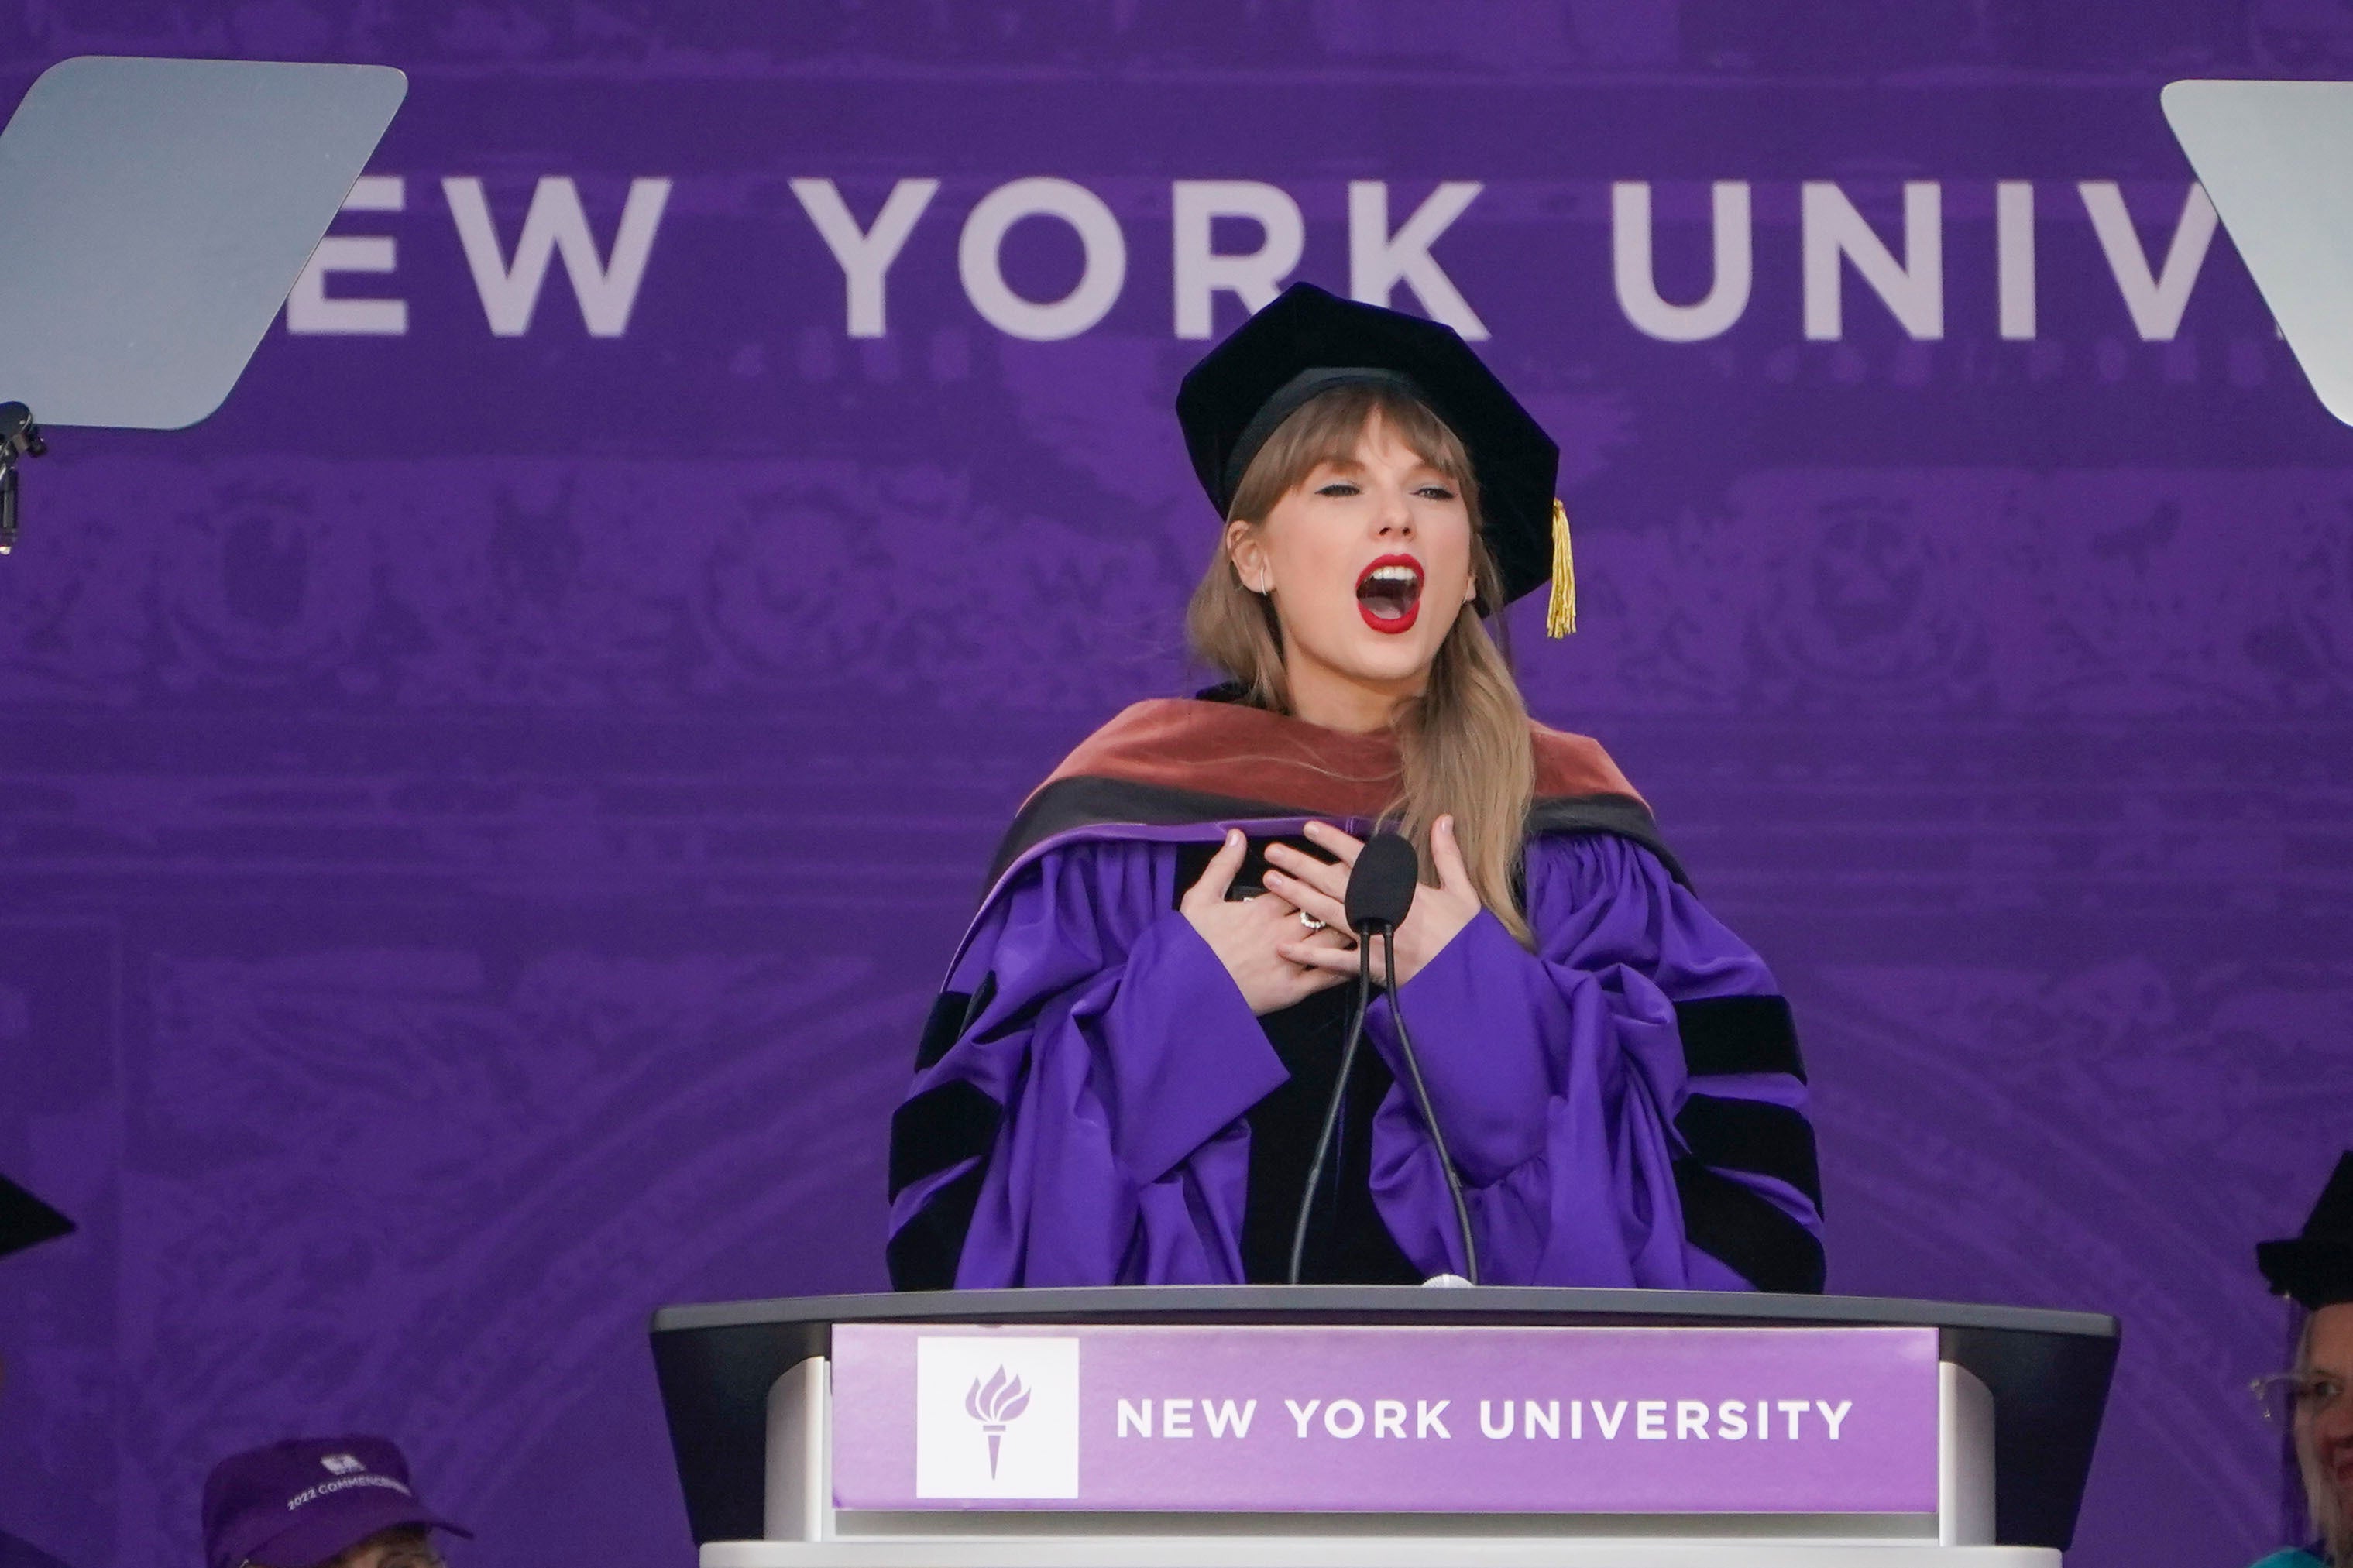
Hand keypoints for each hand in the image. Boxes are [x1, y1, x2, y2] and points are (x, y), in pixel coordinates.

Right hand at [1181, 830, 1355, 1015]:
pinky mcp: (1292, 990)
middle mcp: (1281, 932)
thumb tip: (1236, 836)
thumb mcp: (1198, 899)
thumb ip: (1221, 866)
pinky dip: (1347, 964)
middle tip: (1370, 881)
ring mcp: (1289, 961)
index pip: (1302, 882)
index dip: (1324, 871)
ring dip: (1354, 923)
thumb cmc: (1190, 947)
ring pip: (1332, 937)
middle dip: (1349, 893)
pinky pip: (1327, 976)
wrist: (1182, 991)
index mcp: (1261, 908)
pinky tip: (1364, 956)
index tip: (1343, 861)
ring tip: (1375, 912)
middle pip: (1324, 906)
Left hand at [1262, 816, 1483, 989]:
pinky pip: (1334, 961)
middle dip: (1302, 865)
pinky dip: (1309, 954)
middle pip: (1334, 883)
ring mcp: (1374, 940)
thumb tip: (1444, 819)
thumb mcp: (1463, 892)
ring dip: (1297, 897)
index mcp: (1404, 891)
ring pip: (1328, 914)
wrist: (1468, 983)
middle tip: (1274, 852)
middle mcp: (1383, 912)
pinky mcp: (1371, 968)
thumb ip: (1447, 855)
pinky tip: (1284, 945)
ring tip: (1272, 882)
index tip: (1310, 829)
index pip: (1362, 860)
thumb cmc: (1466, 938)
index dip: (1334, 842)